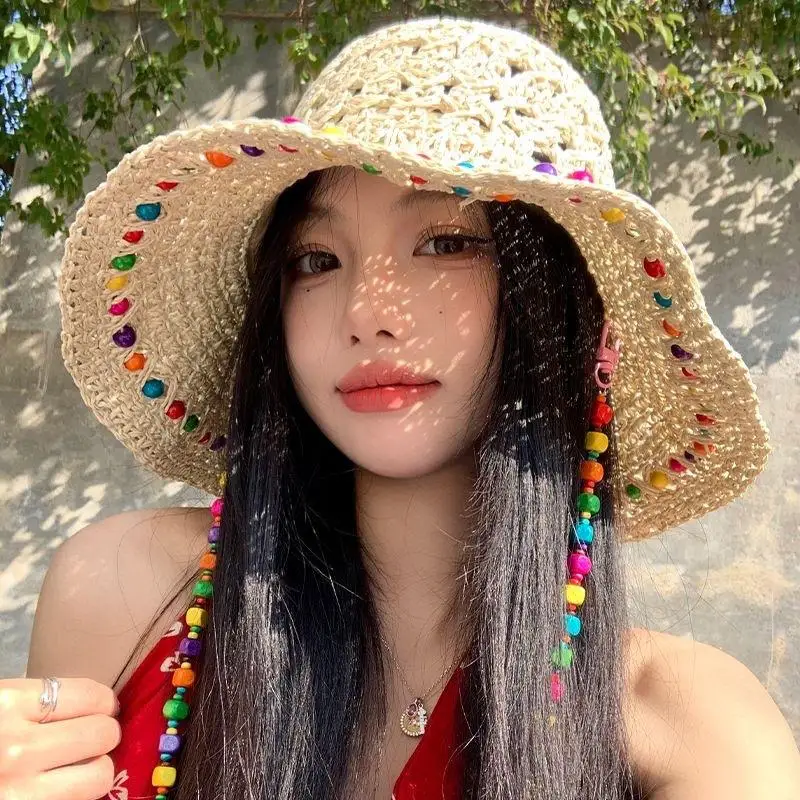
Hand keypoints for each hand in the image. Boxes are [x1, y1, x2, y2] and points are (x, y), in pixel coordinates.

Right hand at [0, 677, 120, 799]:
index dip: (104, 701)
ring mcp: (21, 790)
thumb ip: (35, 704)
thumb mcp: (0, 706)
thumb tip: (93, 704)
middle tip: (93, 737)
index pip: (88, 695)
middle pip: (102, 733)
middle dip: (104, 733)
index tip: (105, 707)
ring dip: (96, 769)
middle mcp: (18, 746)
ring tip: (81, 767)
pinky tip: (64, 786)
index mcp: (9, 704)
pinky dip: (78, 793)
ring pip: (99, 775)